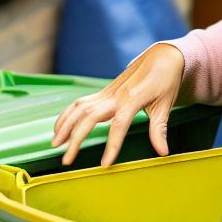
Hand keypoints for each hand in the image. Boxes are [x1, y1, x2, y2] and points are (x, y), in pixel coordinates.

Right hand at [51, 43, 184, 165]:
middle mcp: (115, 95)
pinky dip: (68, 114)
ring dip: (65, 124)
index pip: (118, 126)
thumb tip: (162, 152)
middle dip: (75, 138)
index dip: (111, 146)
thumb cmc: (166, 80)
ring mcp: (108, 92)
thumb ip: (159, 130)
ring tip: (55, 143)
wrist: (162, 56)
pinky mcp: (104, 92)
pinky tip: (61, 126)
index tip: (104, 164)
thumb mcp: (165, 104)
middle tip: (66, 159)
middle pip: (89, 117)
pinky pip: (81, 102)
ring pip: (79, 107)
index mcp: (132, 99)